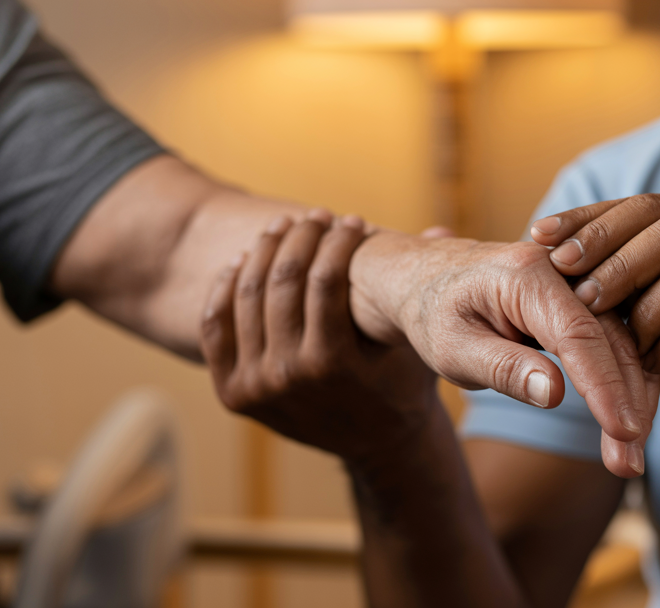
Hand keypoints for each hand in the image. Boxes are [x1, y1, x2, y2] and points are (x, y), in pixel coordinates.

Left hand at [200, 210, 437, 464]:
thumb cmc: (406, 382)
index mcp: (334, 365)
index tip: (353, 220)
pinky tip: (243, 261)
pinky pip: (217, 328)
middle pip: (283, 283)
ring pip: (247, 298)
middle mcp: (288, 377)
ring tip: (283, 229)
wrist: (380, 443)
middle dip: (301, 238)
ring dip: (263, 252)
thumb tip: (442, 232)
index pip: (325, 280)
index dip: (339, 241)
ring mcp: (255, 387)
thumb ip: (422, 290)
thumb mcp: (421, 344)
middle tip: (316, 216)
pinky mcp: (233, 393)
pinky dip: (225, 288)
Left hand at [346, 231, 650, 476]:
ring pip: (624, 340)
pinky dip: (625, 381)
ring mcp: (578, 282)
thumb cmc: (434, 316)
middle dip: (627, 402)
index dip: (605, 385)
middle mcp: (562, 269)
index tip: (623, 432)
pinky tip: (627, 421)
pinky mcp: (584, 301)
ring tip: (629, 460)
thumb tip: (553, 394)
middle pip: (612, 337)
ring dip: (633, 397)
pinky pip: (616, 339)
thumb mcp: (453, 349)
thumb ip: (502, 368)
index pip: (578, 333)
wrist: (426, 281)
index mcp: (525, 274)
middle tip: (629, 465)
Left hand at [531, 194, 659, 466]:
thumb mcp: (655, 311)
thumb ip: (624, 278)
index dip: (593, 219)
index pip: (648, 203)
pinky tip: (656, 362)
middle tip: (577, 294)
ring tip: (618, 340)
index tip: (540, 237)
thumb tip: (552, 246)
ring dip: (649, 304)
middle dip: (615, 257)